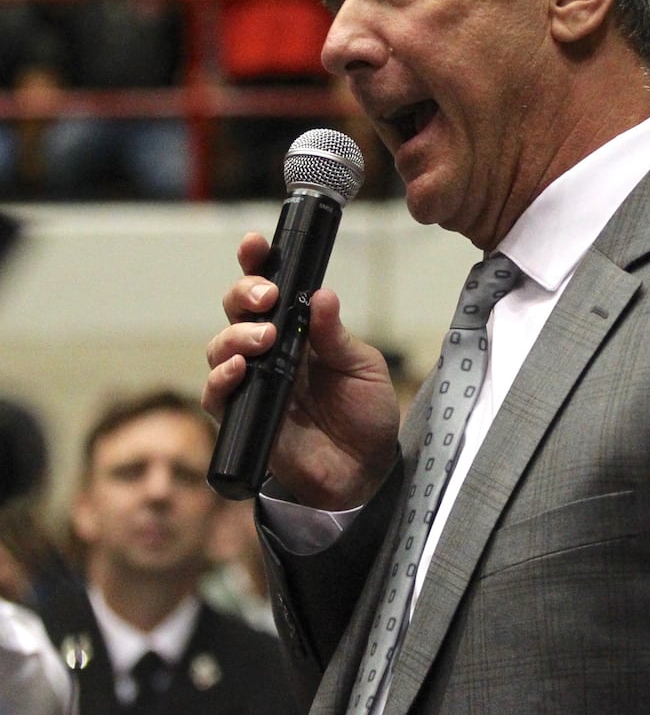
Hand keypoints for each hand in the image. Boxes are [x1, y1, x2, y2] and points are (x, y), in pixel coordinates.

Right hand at [203, 232, 399, 509]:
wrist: (367, 470)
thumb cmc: (366, 412)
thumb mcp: (362, 367)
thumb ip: (337, 336)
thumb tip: (321, 294)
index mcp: (300, 330)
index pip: (271, 289)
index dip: (257, 264)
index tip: (255, 244)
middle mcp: (270, 351)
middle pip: (237, 312)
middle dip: (244, 294)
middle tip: (268, 297)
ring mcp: (254, 383)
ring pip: (221, 348)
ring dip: (235, 336)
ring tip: (263, 337)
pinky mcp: (244, 418)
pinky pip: (217, 395)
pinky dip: (221, 379)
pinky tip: (239, 370)